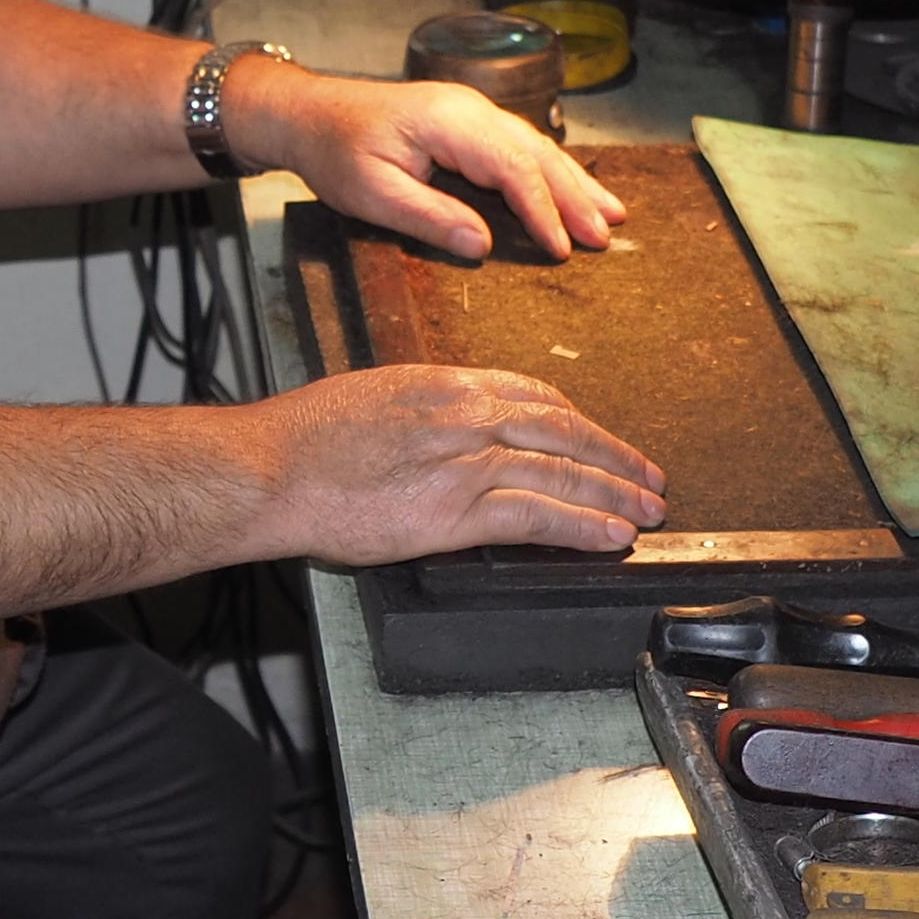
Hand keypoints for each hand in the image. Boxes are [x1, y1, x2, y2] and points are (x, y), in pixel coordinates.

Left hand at [228, 59, 627, 261]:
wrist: (308, 114)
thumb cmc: (335, 152)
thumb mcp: (372, 195)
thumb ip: (429, 219)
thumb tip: (483, 246)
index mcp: (448, 122)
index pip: (511, 166)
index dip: (541, 209)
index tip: (562, 248)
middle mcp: (468, 109)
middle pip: (535, 153)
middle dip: (574, 196)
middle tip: (606, 235)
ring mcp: (470, 111)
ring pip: (534, 146)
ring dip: (572, 182)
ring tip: (611, 214)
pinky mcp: (466, 121)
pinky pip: (519, 145)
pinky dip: (550, 170)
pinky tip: (572, 189)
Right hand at [256, 365, 665, 562]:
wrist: (270, 469)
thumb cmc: (301, 439)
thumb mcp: (373, 398)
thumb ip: (421, 413)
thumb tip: (441, 434)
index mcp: (445, 384)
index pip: (534, 396)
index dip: (578, 421)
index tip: (599, 438)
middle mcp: (466, 413)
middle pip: (565, 430)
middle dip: (614, 457)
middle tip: (648, 477)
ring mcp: (466, 460)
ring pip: (564, 472)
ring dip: (614, 494)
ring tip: (646, 513)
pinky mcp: (456, 510)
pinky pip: (539, 514)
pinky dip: (583, 525)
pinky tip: (609, 535)